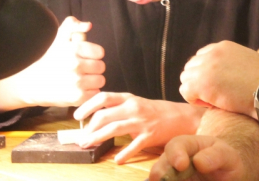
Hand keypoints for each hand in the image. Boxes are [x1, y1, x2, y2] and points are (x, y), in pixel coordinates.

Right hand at [0, 17, 104, 111]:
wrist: (31, 83)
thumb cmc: (50, 59)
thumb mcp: (59, 37)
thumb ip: (73, 25)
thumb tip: (88, 25)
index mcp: (73, 48)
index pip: (100, 52)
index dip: (92, 55)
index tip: (83, 58)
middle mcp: (75, 64)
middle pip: (101, 66)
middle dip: (93, 68)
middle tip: (81, 70)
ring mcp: (76, 82)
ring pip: (100, 80)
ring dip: (92, 81)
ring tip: (80, 80)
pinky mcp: (77, 97)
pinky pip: (95, 93)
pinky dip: (89, 93)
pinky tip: (78, 90)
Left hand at [72, 92, 204, 163]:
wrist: (181, 117)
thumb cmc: (156, 112)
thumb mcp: (137, 104)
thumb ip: (119, 109)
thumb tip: (97, 119)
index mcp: (129, 99)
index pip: (103, 98)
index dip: (87, 106)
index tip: (77, 116)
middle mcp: (134, 107)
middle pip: (104, 115)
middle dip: (89, 128)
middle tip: (81, 139)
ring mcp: (142, 121)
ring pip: (114, 128)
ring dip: (98, 138)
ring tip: (88, 146)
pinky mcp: (150, 135)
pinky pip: (134, 146)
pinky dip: (124, 154)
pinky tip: (117, 160)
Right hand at [149, 135, 245, 180]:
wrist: (226, 176)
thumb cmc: (225, 162)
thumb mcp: (228, 155)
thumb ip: (217, 155)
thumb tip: (198, 162)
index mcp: (188, 145)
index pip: (176, 145)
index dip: (175, 154)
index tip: (181, 165)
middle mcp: (175, 160)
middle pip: (161, 165)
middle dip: (161, 173)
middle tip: (166, 180)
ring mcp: (172, 175)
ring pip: (159, 178)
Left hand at [179, 41, 258, 117]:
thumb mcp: (247, 60)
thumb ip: (232, 60)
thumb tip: (224, 70)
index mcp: (223, 46)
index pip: (200, 57)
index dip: (205, 72)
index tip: (216, 84)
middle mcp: (212, 53)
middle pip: (191, 67)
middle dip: (199, 81)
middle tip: (214, 94)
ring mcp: (205, 68)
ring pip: (186, 79)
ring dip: (196, 91)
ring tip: (213, 100)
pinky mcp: (201, 84)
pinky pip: (185, 92)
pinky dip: (195, 100)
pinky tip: (210, 104)